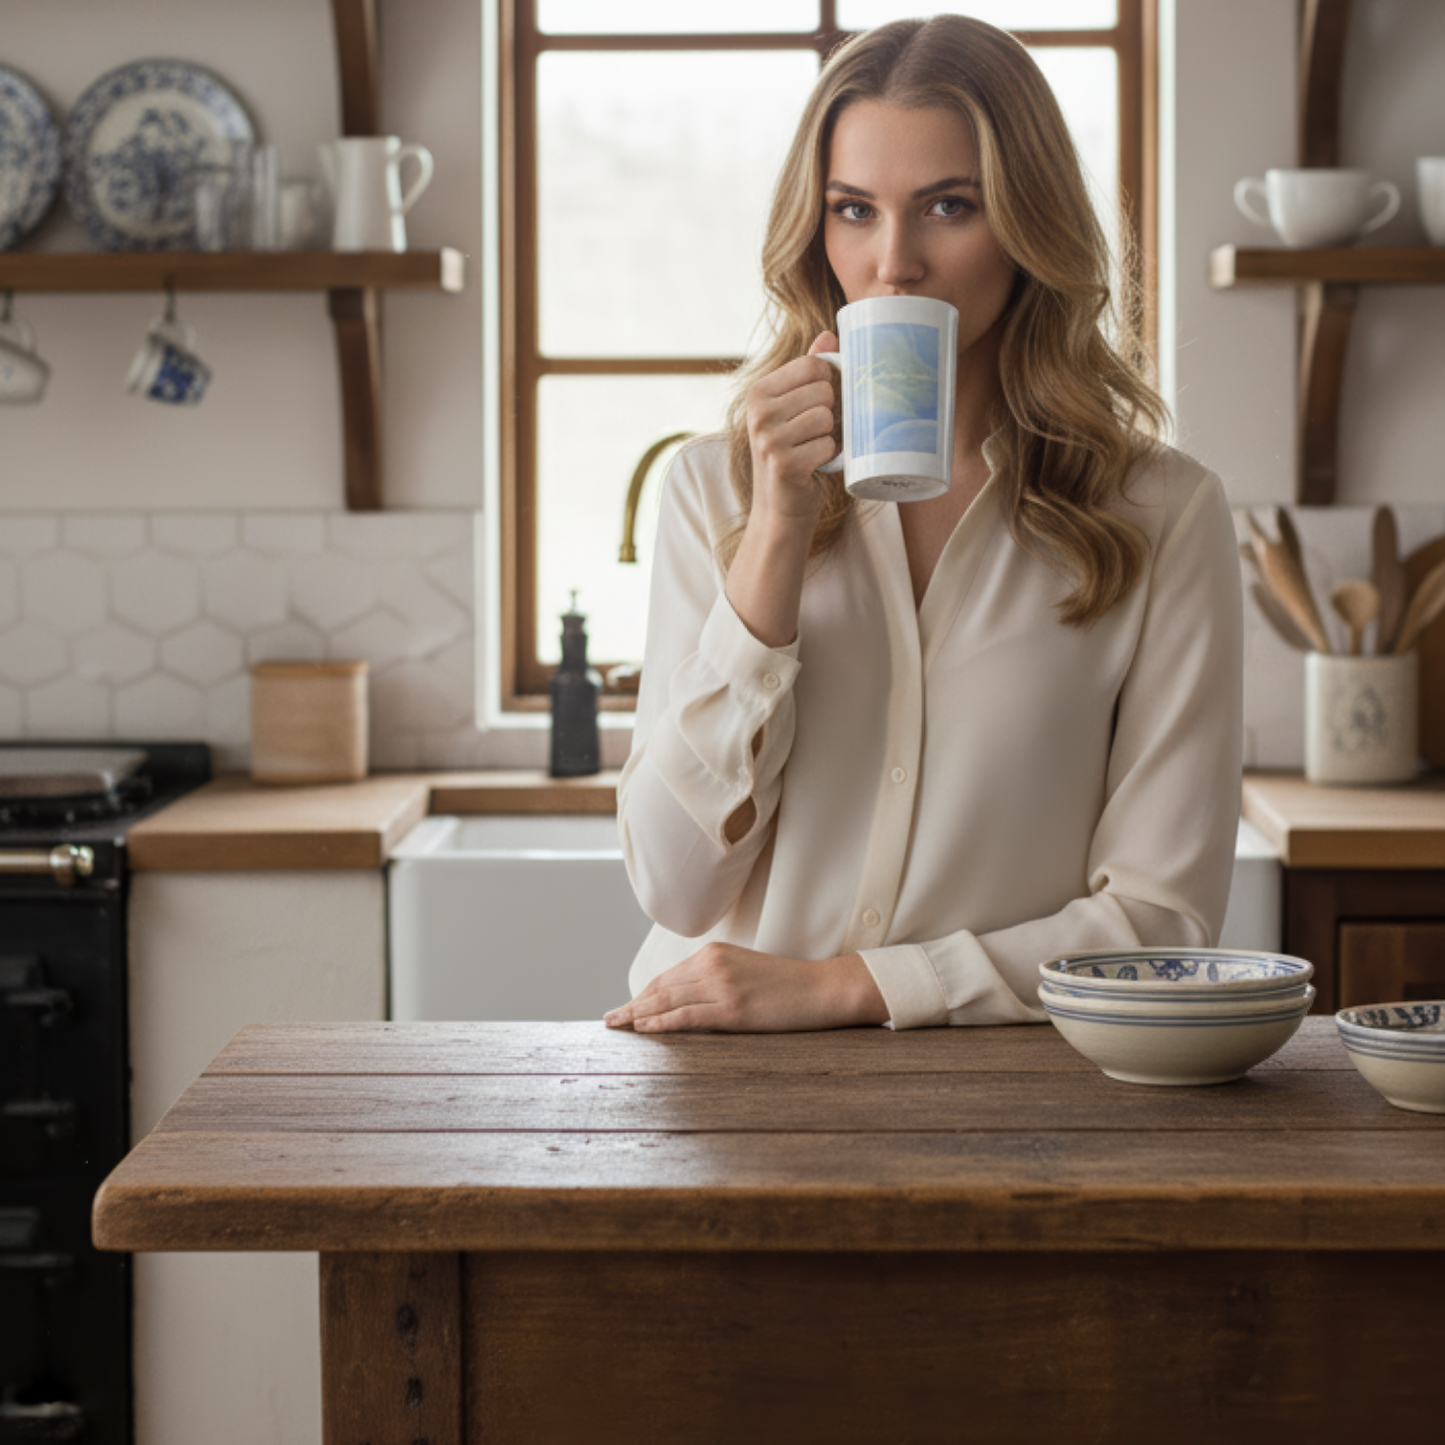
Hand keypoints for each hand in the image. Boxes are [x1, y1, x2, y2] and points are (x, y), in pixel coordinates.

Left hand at [603, 943, 888, 1032]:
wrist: (823, 988)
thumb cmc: (788, 986)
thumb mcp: (746, 973)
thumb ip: (715, 981)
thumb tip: (685, 1002)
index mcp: (715, 953)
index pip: (668, 977)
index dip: (643, 994)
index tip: (626, 1007)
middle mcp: (713, 964)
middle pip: (661, 987)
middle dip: (633, 1004)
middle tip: (610, 1019)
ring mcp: (722, 985)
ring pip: (667, 1000)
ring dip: (638, 1014)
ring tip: (618, 1025)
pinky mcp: (733, 1008)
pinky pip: (686, 1016)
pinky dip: (661, 1023)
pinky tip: (643, 1028)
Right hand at [744, 332, 839, 525]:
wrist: (780, 509)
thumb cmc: (793, 455)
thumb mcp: (796, 409)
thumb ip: (809, 372)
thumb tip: (828, 335)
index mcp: (759, 392)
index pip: (812, 365)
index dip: (830, 381)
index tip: (823, 402)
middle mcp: (758, 413)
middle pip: (823, 390)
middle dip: (830, 412)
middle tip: (816, 433)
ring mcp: (768, 439)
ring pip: (826, 417)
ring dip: (829, 436)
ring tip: (813, 448)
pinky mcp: (783, 464)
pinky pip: (828, 446)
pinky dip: (829, 458)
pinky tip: (813, 466)